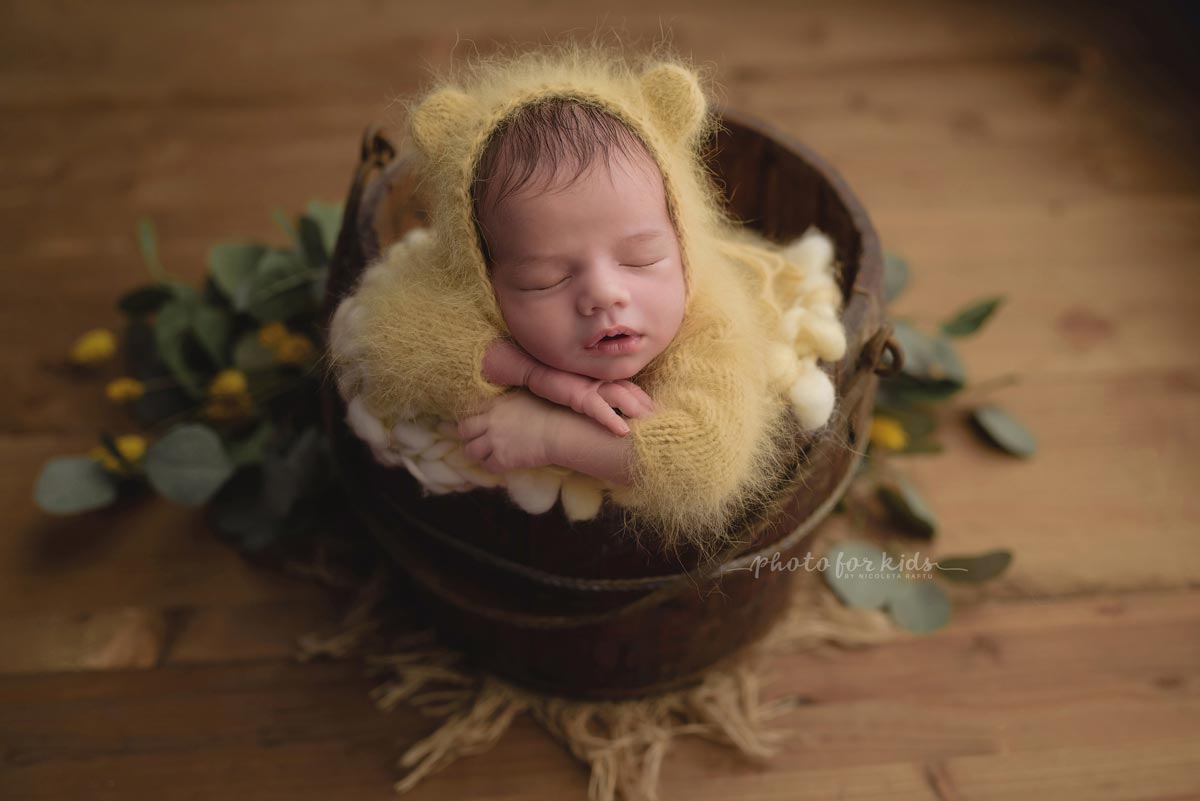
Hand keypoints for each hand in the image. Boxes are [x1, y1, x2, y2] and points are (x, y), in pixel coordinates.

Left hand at [457, 390, 568, 473]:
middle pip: (464, 430)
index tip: (479, 421)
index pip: (470, 409)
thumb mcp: (526, 394)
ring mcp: (495, 440)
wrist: (560, 431)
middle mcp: (491, 421)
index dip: (473, 416)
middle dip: (469, 435)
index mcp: (496, 403)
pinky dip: (492, 466)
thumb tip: (504, 397)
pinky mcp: (502, 458)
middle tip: (479, 438)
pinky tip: (501, 463)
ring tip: (487, 453)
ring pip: (470, 450)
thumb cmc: (550, 410)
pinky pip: (487, 466)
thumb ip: (509, 397)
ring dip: (477, 453)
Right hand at [526, 365, 654, 436]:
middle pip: (632, 393)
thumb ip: (595, 394)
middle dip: (649, 408)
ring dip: (638, 413)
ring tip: (652, 426)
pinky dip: (612, 420)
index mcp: (603, 378)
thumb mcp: (579, 387)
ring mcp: (591, 386)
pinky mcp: (578, 395)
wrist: (532, 368)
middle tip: (667, 423)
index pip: (632, 389)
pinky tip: (623, 431)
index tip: (661, 414)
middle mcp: (601, 380)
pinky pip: (599, 409)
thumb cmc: (555, 378)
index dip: (646, 401)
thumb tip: (608, 410)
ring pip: (622, 398)